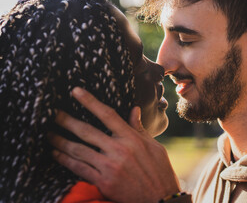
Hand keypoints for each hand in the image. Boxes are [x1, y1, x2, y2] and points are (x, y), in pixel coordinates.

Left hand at [49, 87, 179, 202]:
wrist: (161, 199)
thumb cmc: (159, 171)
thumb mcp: (154, 146)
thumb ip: (139, 129)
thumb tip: (134, 109)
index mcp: (132, 138)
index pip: (107, 115)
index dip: (90, 101)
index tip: (76, 91)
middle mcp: (119, 150)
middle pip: (87, 131)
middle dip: (67, 121)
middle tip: (53, 113)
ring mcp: (110, 167)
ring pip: (79, 150)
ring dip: (61, 141)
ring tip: (49, 134)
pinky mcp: (104, 182)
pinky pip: (80, 169)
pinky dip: (66, 161)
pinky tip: (56, 154)